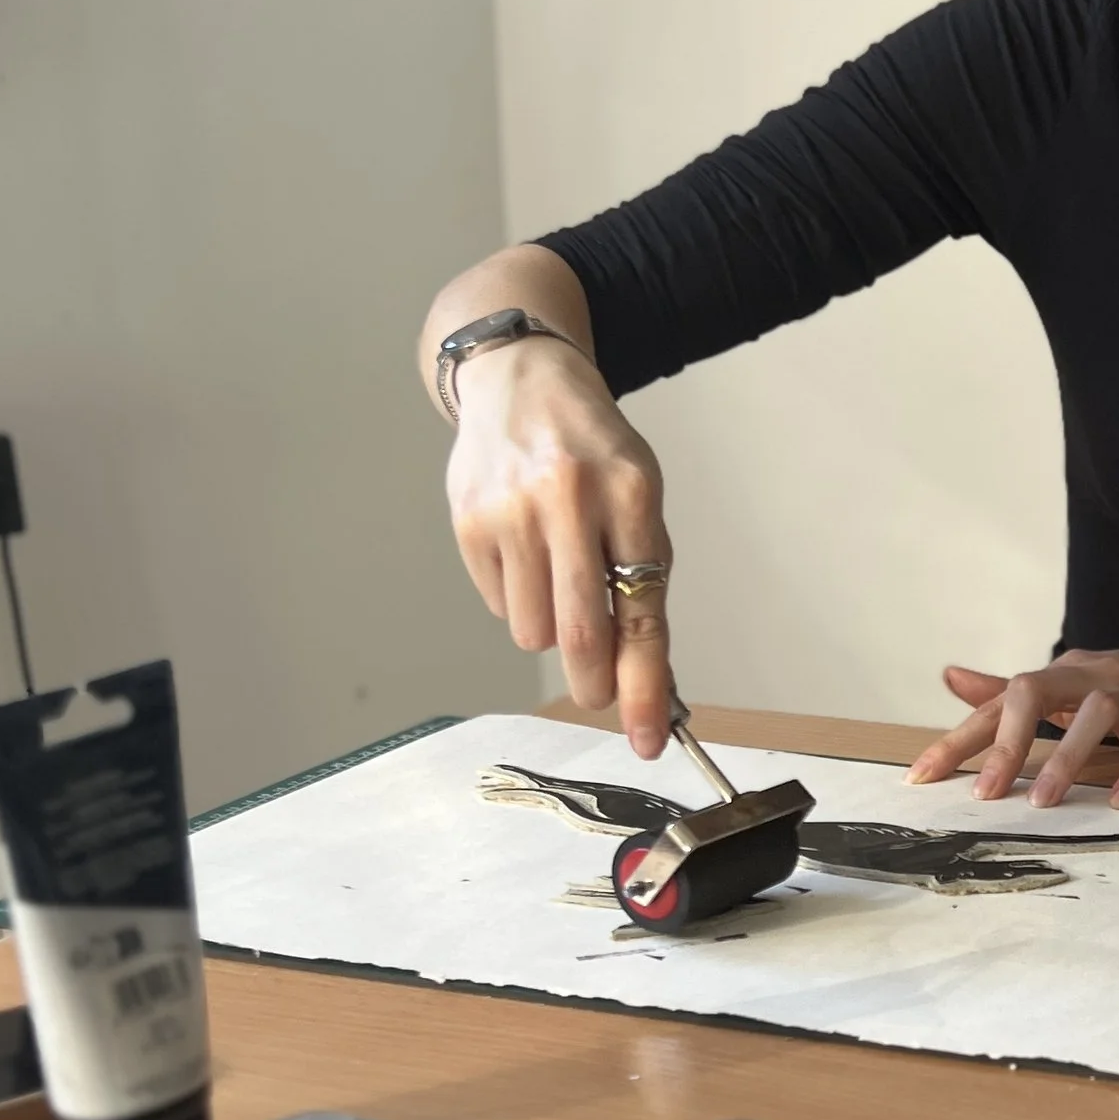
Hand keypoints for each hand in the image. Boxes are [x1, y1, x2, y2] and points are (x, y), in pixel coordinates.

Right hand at [445, 339, 676, 754]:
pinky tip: (526, 554)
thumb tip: (647, 678)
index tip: (649, 738)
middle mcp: (568, 497)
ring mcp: (511, 509)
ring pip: (534, 632)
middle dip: (595, 684)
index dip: (646, 687)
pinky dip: (518, 600)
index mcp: (631, 491)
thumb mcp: (639, 498)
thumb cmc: (594, 451)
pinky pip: (498, 605)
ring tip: (559, 580)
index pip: (642, 610)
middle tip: (598, 694)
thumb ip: (645, 580)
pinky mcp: (468, 522)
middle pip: (582, 634)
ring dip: (553, 631)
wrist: (521, 380)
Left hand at [906, 651, 1118, 808]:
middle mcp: (1094, 678)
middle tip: (985, 793)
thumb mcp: (1068, 682)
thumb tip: (951, 677)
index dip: (960, 737)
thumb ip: (1009, 689)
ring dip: (1066, 759)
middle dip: (1007, 742)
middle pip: (1038, 691)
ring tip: (1043, 803)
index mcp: (1063, 673)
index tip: (923, 776)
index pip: (1000, 700)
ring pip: (1097, 715)